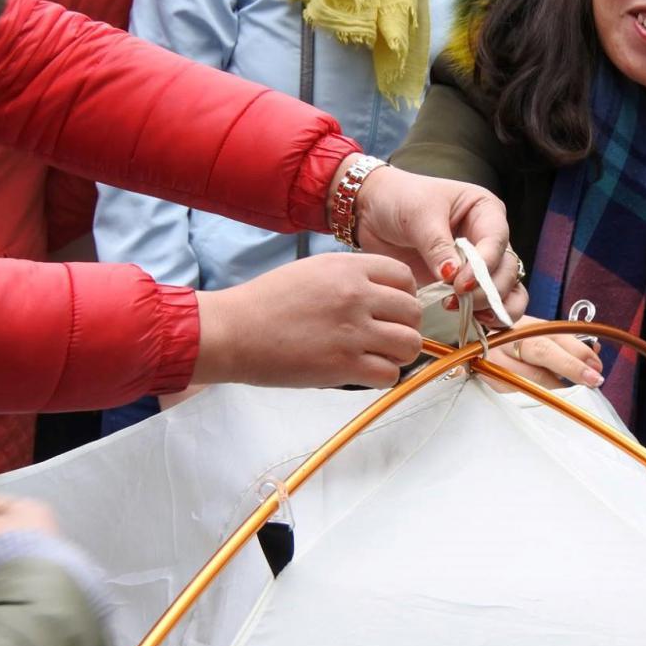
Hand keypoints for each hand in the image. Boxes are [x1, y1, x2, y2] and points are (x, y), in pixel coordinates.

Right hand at [193, 253, 421, 388]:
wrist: (232, 331)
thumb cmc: (265, 303)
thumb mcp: (313, 271)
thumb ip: (350, 278)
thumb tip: (382, 295)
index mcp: (348, 268)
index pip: (405, 277)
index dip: (404, 296)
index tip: (391, 309)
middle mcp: (356, 295)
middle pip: (413, 312)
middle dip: (404, 327)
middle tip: (385, 337)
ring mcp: (353, 331)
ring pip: (410, 344)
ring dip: (399, 354)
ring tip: (377, 357)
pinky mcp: (344, 365)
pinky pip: (390, 374)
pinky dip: (383, 377)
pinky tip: (364, 373)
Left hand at [343, 159, 525, 323]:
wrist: (373, 212)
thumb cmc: (399, 199)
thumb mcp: (418, 215)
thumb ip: (437, 246)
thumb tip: (453, 276)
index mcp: (485, 211)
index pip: (497, 242)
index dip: (484, 266)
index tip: (460, 283)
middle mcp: (490, 238)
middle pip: (507, 270)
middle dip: (487, 290)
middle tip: (456, 299)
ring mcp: (480, 264)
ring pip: (508, 291)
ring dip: (493, 307)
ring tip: (465, 311)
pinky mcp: (467, 285)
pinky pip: (491, 304)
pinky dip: (489, 316)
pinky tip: (472, 320)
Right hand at [480, 316, 604, 392]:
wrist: (471, 354)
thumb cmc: (514, 349)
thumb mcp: (537, 339)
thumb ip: (565, 344)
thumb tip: (594, 352)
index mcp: (524, 326)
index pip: (553, 335)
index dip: (578, 350)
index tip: (597, 366)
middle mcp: (508, 339)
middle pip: (541, 350)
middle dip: (571, 366)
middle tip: (593, 379)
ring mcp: (494, 360)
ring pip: (530, 377)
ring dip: (556, 388)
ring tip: (573, 395)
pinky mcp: (486, 382)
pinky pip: (516, 393)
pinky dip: (536, 399)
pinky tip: (547, 402)